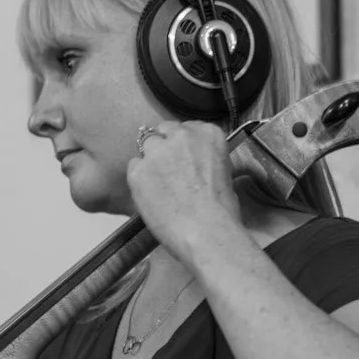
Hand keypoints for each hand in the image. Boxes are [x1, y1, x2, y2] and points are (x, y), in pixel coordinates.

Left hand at [124, 119, 243, 262]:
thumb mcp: (224, 173)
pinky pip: (134, 168)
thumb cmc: (221, 210)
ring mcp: (157, 151)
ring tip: (158, 185)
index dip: (182, 145)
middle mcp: (181, 136)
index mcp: (207, 134)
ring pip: (146, 147)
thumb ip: (205, 159)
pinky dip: (139, 180)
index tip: (184, 158)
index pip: (187, 128)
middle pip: (164, 131)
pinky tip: (150, 197)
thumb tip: (193, 165)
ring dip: (151, 161)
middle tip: (168, 171)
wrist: (206, 230)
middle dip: (165, 147)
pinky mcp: (138, 170)